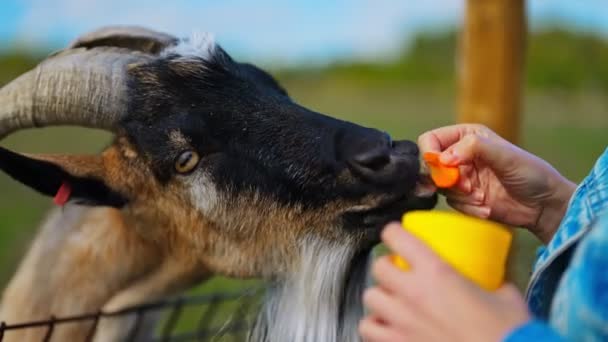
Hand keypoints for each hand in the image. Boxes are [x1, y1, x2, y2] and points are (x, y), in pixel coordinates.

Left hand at [359, 224, 529, 341]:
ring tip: (391, 301)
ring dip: (380, 297)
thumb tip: (495, 281)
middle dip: (387, 267)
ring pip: (370, 298)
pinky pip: (369, 331)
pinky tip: (388, 327)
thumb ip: (493, 283)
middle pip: (379, 267)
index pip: (397, 237)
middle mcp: (412, 293)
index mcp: (436, 272)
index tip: (396, 235)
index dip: (393, 233)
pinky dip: (375, 327)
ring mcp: (402, 322)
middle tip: (399, 272)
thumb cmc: (509, 332)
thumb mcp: (505, 297)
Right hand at [418, 124, 575, 242]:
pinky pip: (452, 204)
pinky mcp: (464, 198)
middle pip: (430, 166)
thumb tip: (443, 158)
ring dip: (461, 196)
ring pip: (440, 188)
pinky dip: (468, 208)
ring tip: (483, 198)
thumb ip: (473, 148)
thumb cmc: (530, 173)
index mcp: (466, 136)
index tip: (443, 168)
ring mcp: (461, 177)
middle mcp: (459, 155)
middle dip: (448, 180)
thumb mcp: (505, 155)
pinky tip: (487, 208)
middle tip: (468, 188)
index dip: (430, 154)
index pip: (430, 140)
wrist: (543, 205)